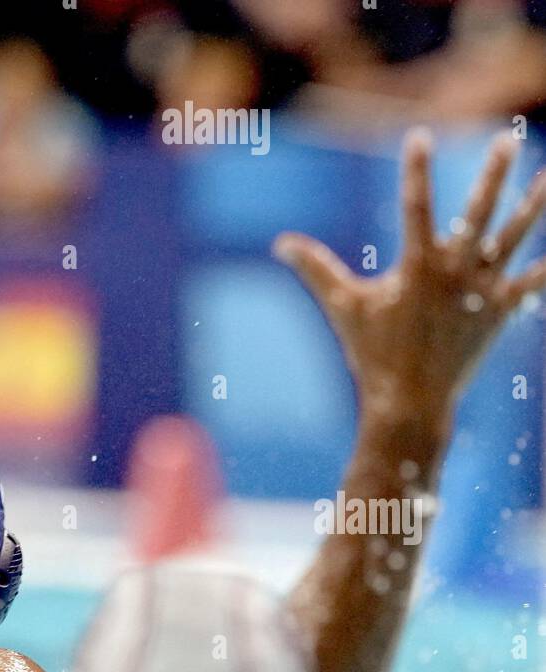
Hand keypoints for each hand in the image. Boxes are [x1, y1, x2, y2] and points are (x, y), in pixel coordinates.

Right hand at [274, 130, 545, 422]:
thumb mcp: (341, 307)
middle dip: (493, 174)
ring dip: (534, 204)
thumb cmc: (371, 354)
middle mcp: (454, 272)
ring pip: (513, 238)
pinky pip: (533, 281)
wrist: (408, 404)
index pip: (415, 206)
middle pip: (478, 213)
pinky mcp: (500, 312)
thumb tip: (281, 243)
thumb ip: (315, 269)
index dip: (415, 169)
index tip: (419, 135)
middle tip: (507, 141)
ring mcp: (481, 291)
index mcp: (416, 267)